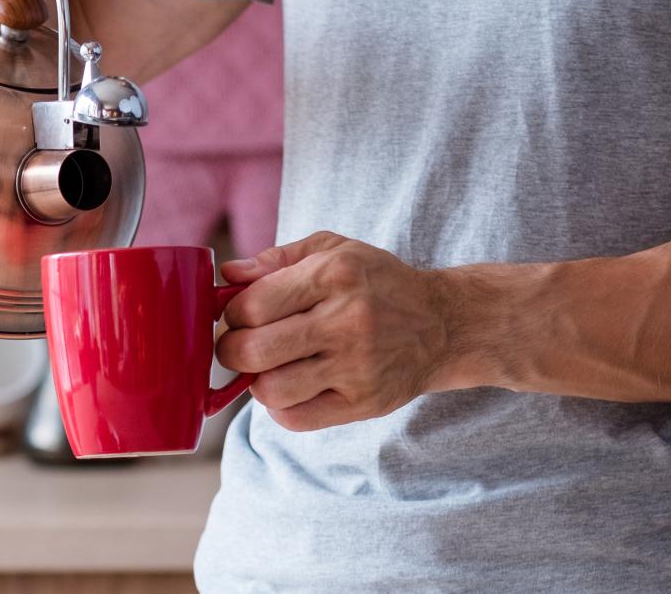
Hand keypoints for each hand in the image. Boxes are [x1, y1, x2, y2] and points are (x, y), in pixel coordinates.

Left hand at [217, 232, 474, 431]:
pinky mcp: (364, 403)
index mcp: (335, 274)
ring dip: (256, 381)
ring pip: (271, 390)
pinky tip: (293, 387)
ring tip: (270, 367)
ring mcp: (357, 366)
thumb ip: (277, 259)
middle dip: (232, 351)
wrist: (442, 325)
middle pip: (254, 351)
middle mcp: (347, 321)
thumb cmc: (377, 284)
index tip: (240, 315)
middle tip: (240, 346)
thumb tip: (227, 275)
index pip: (253, 304)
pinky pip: (296, 419)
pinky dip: (281, 407)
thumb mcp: (335, 250)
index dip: (233, 313)